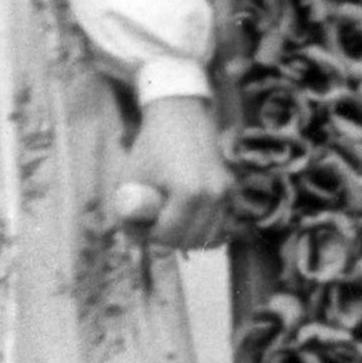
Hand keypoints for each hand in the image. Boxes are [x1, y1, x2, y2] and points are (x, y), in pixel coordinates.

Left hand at [107, 83, 233, 248]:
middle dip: (171, 241)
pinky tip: (187, 222)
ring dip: (189, 238)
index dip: (151, 238)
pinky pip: (221, 225)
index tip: (142, 227)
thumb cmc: (152, 146)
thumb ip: (129, 214)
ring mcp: (226, 192)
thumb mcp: (132, 178)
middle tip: (154, 228)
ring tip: (169, 223)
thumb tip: (134, 246)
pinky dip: (205, 230)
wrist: (181, 116)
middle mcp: (214, 194)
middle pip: (192, 240)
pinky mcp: (231, 189)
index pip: (170, 235)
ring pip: (210, 237)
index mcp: (189, 191)